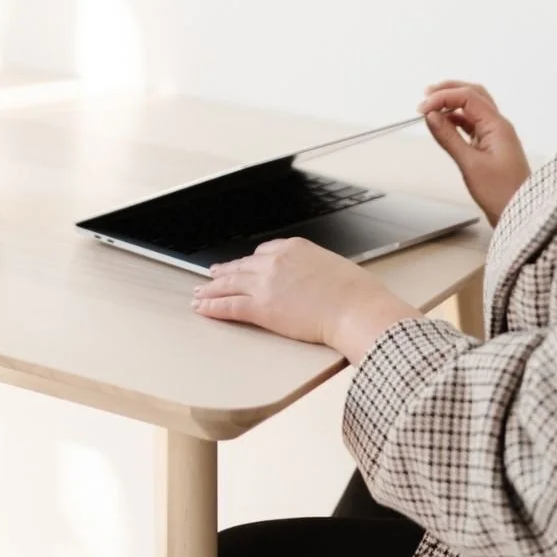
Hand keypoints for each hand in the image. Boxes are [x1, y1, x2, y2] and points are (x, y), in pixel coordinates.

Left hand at [191, 238, 420, 363]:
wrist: (357, 309)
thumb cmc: (357, 293)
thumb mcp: (334, 267)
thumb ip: (315, 269)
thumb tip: (314, 279)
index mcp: (294, 247)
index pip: (264, 251)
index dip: (251, 262)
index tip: (244, 266)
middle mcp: (274, 261)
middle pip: (241, 266)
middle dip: (224, 272)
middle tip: (211, 275)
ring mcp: (265, 283)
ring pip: (229, 284)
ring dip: (210, 289)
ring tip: (199, 292)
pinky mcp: (261, 307)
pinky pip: (229, 305)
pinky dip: (212, 306)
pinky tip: (202, 308)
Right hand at [419, 81, 530, 225]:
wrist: (517, 212)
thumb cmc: (501, 192)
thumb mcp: (469, 164)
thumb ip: (448, 137)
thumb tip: (431, 116)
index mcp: (497, 126)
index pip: (468, 97)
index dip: (442, 97)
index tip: (422, 108)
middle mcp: (498, 126)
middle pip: (473, 94)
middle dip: (449, 90)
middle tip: (426, 95)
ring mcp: (494, 135)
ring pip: (472, 107)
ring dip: (451, 102)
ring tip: (431, 106)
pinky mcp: (489, 145)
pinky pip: (471, 123)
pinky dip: (454, 118)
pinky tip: (442, 123)